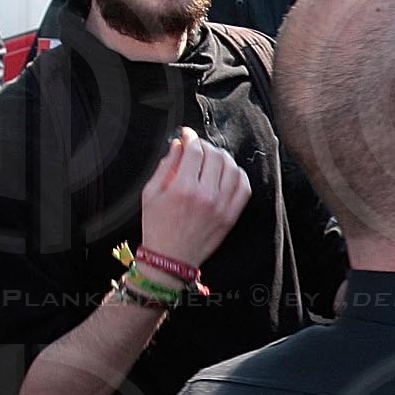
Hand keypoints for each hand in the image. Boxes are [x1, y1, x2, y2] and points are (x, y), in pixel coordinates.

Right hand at [138, 128, 251, 272]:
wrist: (170, 259)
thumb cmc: (157, 227)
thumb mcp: (150, 194)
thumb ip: (165, 166)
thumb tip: (178, 145)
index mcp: (183, 189)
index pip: (195, 151)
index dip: (190, 137)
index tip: (187, 135)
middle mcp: (206, 196)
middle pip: (215, 156)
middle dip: (205, 146)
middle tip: (197, 147)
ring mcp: (222, 206)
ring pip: (232, 168)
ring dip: (222, 158)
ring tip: (212, 159)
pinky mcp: (231, 216)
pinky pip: (244, 187)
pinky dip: (238, 175)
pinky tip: (228, 173)